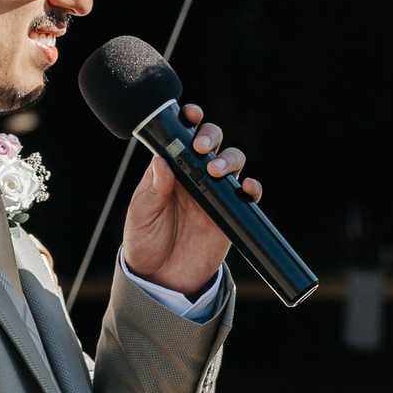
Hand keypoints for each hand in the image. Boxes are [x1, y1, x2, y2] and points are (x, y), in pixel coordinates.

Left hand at [119, 103, 260, 298]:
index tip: (190, 114)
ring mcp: (214, 193)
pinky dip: (251, 187)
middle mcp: (194, 176)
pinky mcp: (229, 213)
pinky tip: (246, 187)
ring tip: (216, 170)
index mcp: (170, 169)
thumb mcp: (141, 214)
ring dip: (229, 158)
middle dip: (211, 135)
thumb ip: (153, 189)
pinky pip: (247, 195)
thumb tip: (161, 161)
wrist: (161, 279)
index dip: (189, 120)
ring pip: (232, 161)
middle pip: (212, 142)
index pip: (182, 136)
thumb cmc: (145, 243)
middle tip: (202, 147)